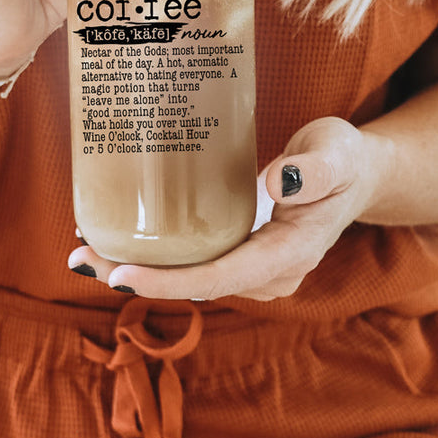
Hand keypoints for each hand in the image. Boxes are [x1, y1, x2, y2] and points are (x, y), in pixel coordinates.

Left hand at [67, 117, 390, 300]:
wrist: (358, 174)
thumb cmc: (345, 160)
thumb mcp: (337, 153)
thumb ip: (314, 169)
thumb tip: (278, 183)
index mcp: (288, 256)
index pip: (219, 277)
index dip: (167, 281)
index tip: (119, 275)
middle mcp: (267, 273)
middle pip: (193, 284)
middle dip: (134, 277)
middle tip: (79, 257)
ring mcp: (253, 268)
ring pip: (188, 276)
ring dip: (136, 267)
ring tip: (83, 246)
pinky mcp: (241, 252)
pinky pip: (193, 261)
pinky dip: (155, 254)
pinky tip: (117, 234)